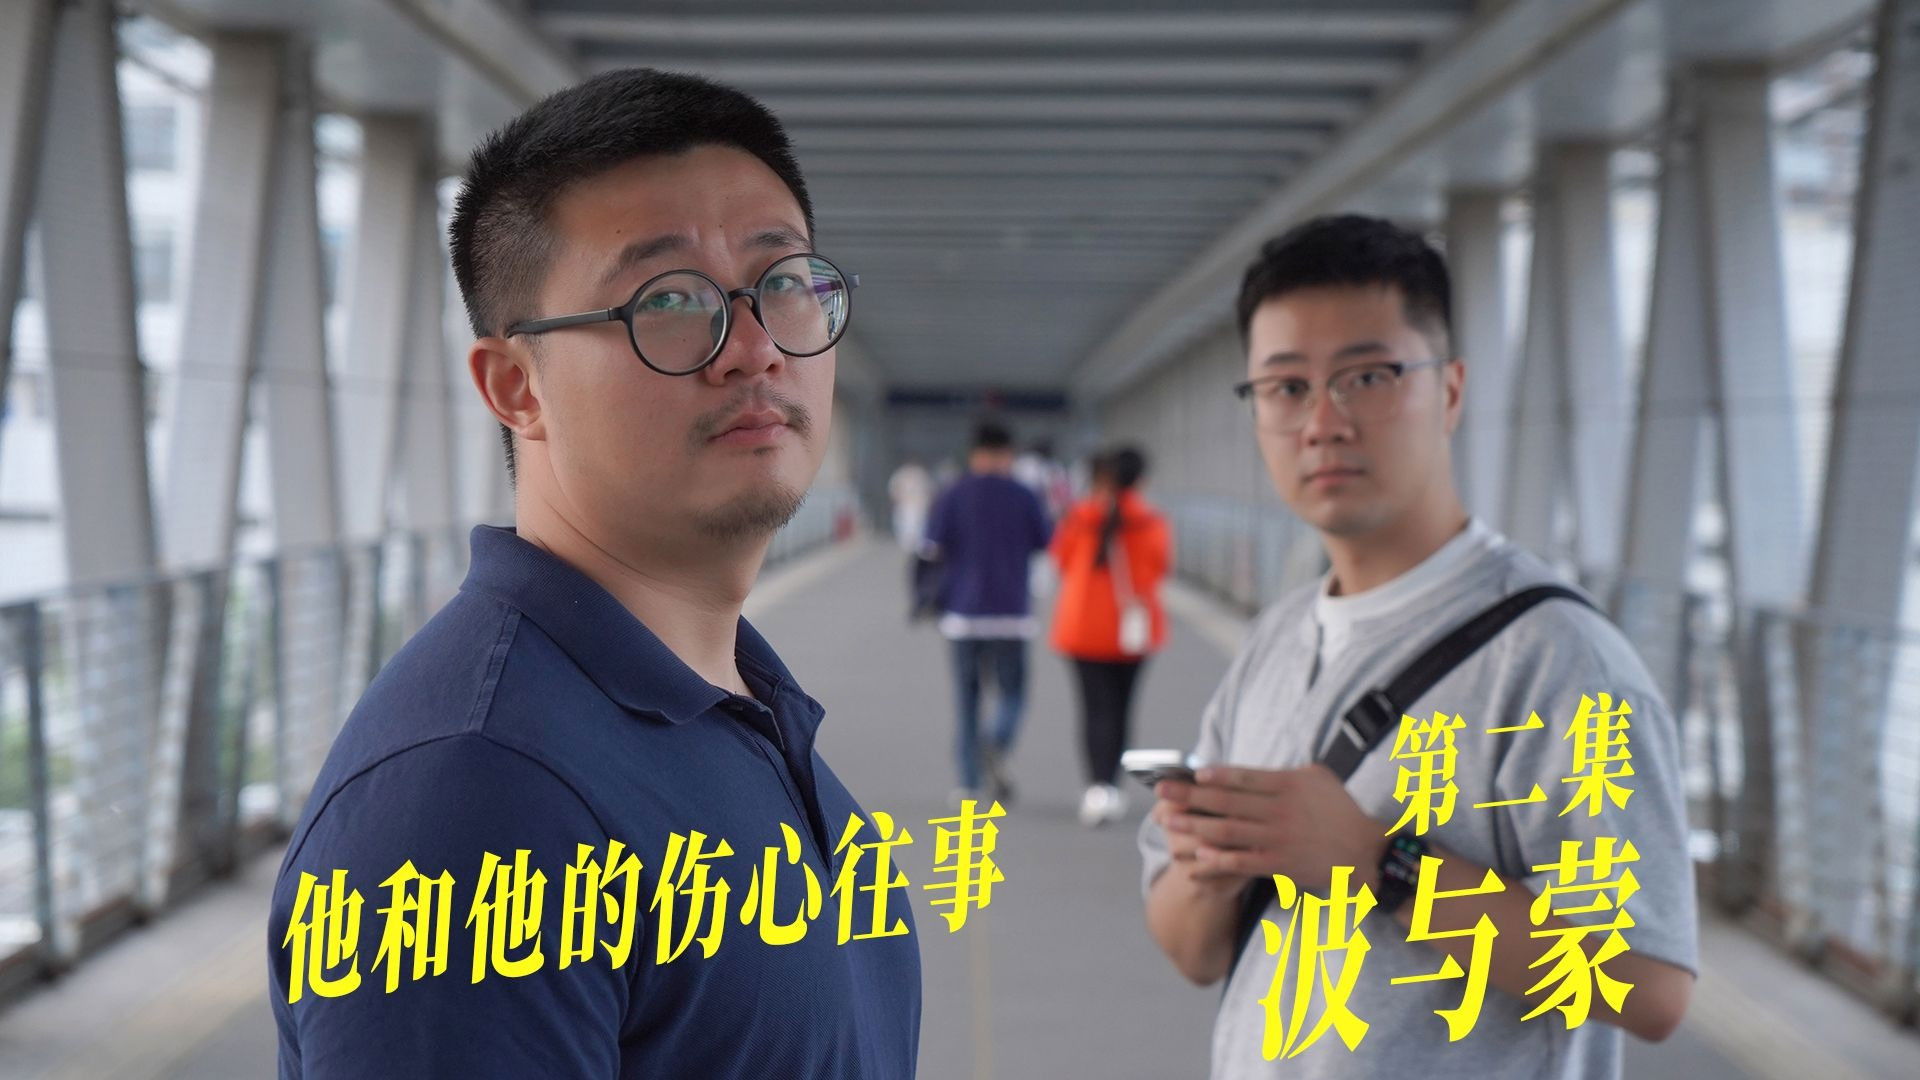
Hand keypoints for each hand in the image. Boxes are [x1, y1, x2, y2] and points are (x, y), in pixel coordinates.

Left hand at [1154, 763, 1388, 895]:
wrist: (1366, 853)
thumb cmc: (1341, 812)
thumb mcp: (1319, 779)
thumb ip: (1286, 773)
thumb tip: (1253, 770)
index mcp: (1289, 785)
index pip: (1244, 777)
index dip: (1214, 775)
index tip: (1189, 774)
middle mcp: (1281, 809)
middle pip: (1227, 801)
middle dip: (1190, 796)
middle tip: (1161, 792)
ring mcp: (1280, 837)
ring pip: (1229, 830)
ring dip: (1194, 825)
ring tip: (1168, 820)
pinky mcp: (1281, 863)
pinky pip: (1243, 860)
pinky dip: (1219, 858)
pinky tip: (1198, 855)